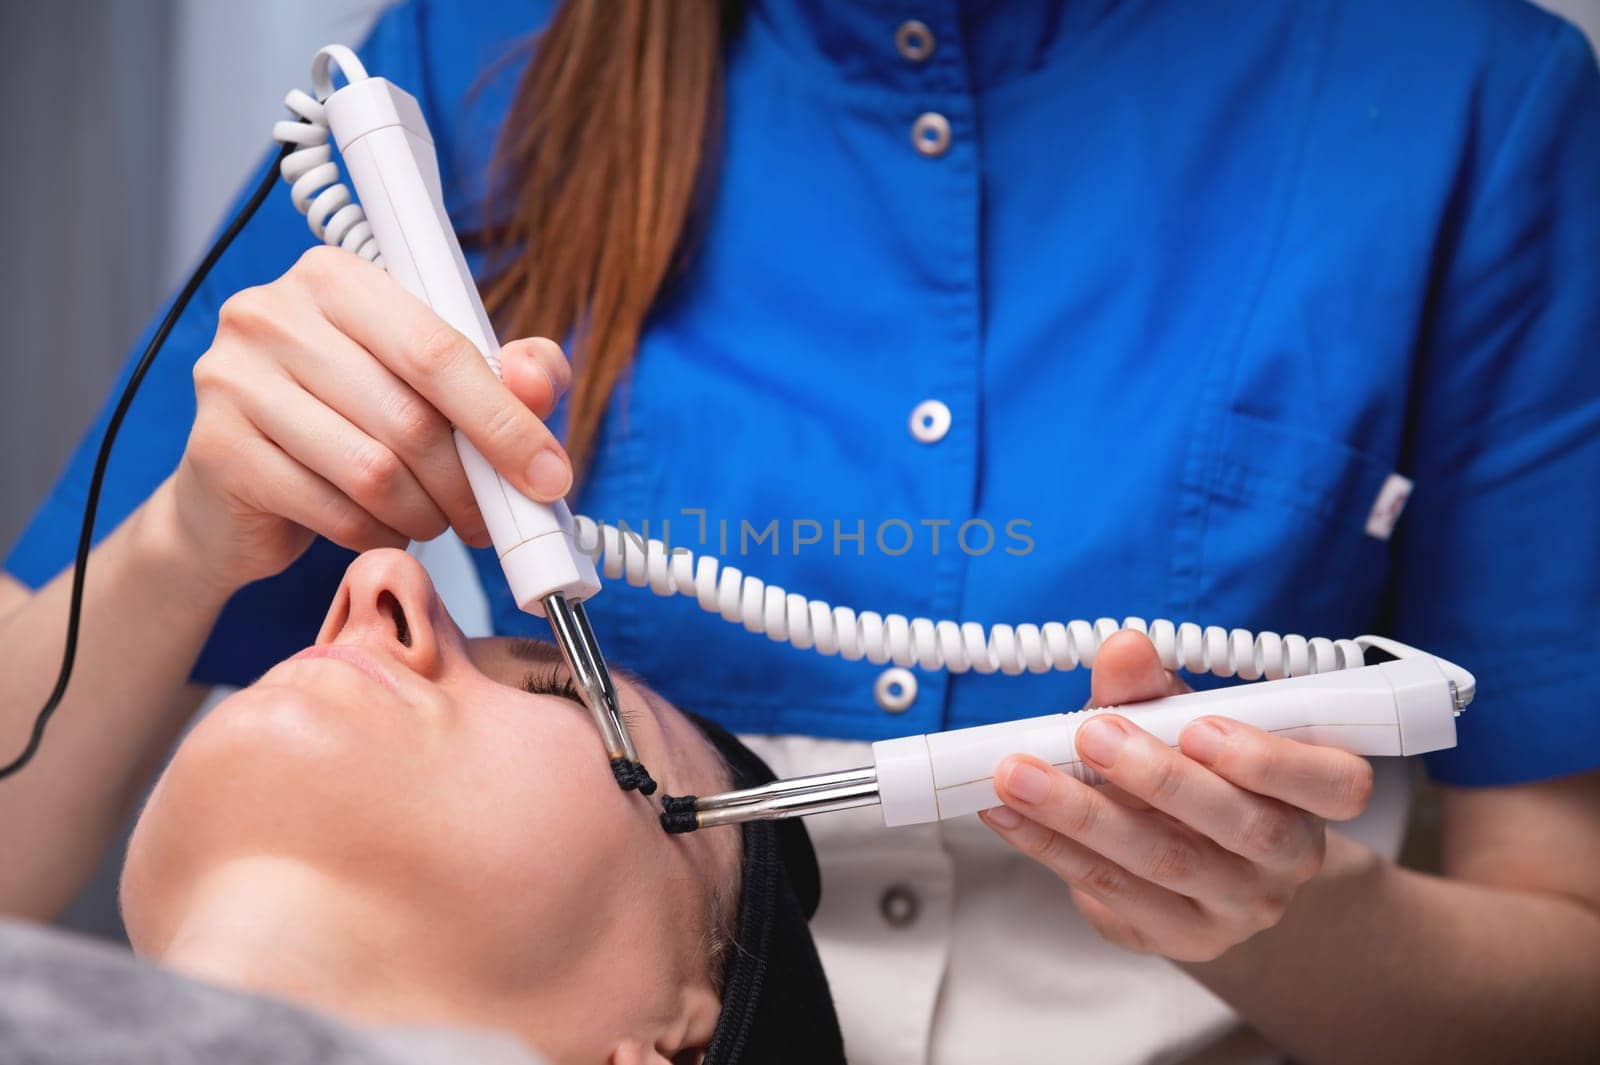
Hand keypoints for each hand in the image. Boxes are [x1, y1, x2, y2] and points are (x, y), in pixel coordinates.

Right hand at [169, 246, 573, 589]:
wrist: (235, 498)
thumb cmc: (348, 426)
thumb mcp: (436, 391)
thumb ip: (505, 377)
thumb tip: (538, 382)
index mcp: (336, 277)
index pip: (439, 349)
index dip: (504, 421)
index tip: (548, 476)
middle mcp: (273, 312)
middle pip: (411, 417)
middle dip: (467, 483)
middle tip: (489, 518)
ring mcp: (233, 377)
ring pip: (374, 470)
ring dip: (424, 513)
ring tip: (431, 518)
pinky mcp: (215, 448)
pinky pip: (332, 509)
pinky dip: (374, 532)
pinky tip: (377, 527)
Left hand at [979, 631, 1374, 961]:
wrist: (1199, 870)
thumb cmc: (1198, 773)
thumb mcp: (1183, 721)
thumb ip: (1154, 687)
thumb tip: (1123, 647)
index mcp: (1312, 796)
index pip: (1334, 784)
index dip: (1273, 759)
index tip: (1200, 726)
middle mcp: (1287, 857)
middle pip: (1240, 824)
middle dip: (1158, 776)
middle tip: (1089, 732)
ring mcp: (1237, 907)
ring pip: (1163, 861)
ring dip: (1080, 814)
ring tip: (1018, 774)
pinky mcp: (1177, 935)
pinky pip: (1111, 890)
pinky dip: (1051, 846)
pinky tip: (1007, 813)